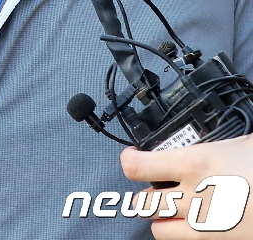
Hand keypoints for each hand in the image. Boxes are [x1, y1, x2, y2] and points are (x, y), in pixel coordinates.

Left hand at [121, 136, 252, 237]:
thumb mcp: (242, 142)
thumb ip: (215, 143)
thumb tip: (207, 137)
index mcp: (196, 163)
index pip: (138, 167)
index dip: (128, 161)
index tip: (130, 156)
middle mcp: (194, 198)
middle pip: (143, 203)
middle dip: (144, 194)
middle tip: (151, 185)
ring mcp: (206, 226)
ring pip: (159, 230)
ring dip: (160, 219)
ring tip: (168, 208)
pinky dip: (180, 235)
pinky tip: (191, 223)